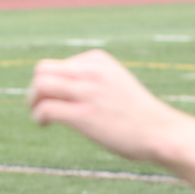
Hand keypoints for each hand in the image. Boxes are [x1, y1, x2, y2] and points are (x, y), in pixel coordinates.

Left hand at [26, 49, 190, 163]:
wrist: (161, 132)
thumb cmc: (139, 114)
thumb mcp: (115, 83)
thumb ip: (92, 79)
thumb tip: (60, 87)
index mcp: (98, 61)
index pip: (58, 64)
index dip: (51, 82)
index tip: (57, 98)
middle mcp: (91, 72)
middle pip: (42, 70)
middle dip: (35, 89)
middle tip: (39, 105)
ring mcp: (87, 93)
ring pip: (40, 86)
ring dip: (32, 102)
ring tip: (40, 115)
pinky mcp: (84, 116)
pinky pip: (45, 109)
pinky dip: (38, 117)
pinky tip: (45, 125)